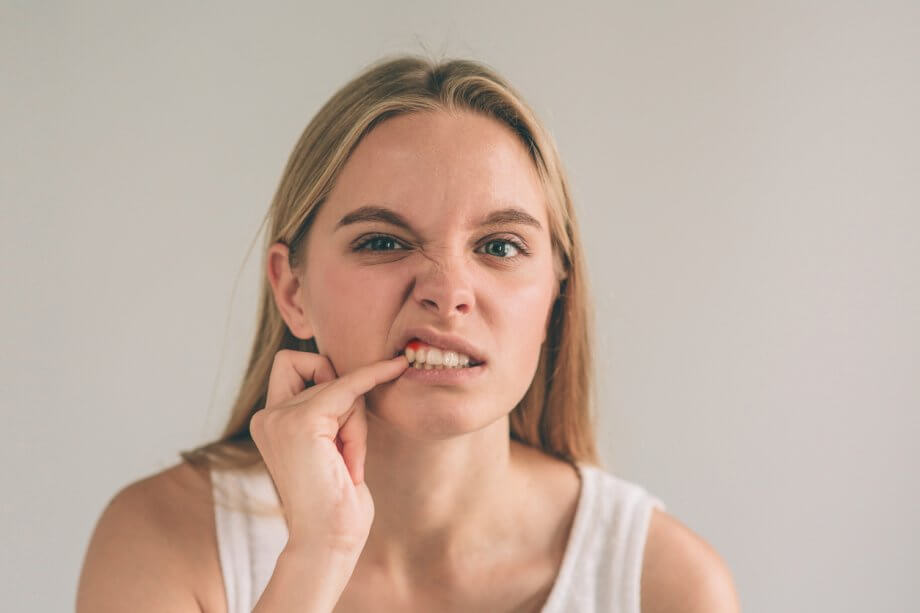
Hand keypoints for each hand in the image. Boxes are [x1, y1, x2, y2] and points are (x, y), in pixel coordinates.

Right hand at [250, 350, 407, 557]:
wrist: (328, 542)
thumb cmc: (336, 503)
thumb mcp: (328, 447)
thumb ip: (327, 413)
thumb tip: (352, 376)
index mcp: (269, 422)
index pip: (292, 365)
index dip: (322, 368)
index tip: (359, 370)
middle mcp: (267, 417)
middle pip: (321, 373)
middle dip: (347, 406)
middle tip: (347, 451)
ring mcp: (280, 418)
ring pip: (339, 386)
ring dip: (356, 424)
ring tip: (347, 465)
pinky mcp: (302, 422)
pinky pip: (349, 385)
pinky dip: (373, 376)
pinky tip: (395, 367)